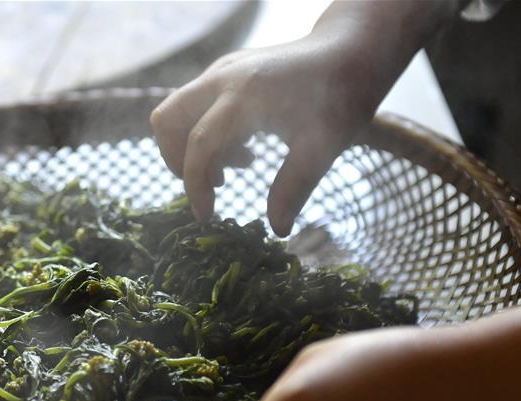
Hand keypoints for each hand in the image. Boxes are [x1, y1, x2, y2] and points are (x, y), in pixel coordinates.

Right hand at [150, 2, 456, 234]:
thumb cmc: (342, 95)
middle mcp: (223, 78)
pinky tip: (245, 147)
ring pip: (178, 111)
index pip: (199, 144)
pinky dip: (207, 132)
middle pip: (167, 119)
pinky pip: (196, 105)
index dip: (195, 185)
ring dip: (194, 146)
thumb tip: (278, 230)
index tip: (207, 216)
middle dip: (177, 161)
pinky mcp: (227, 73)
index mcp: (244, 96)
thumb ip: (295, 188)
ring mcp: (222, 72)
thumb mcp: (323, 147)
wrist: (353, 49)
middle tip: (212, 185)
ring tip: (240, 164)